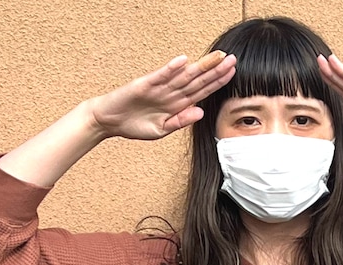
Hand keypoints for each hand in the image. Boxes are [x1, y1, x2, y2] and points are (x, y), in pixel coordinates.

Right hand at [87, 51, 236, 140]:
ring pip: (183, 76)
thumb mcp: (160, 130)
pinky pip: (160, 76)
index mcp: (176, 104)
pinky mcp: (145, 84)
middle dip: (215, 71)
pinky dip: (171, 69)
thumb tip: (201, 112)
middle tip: (232, 59)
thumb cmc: (134, 126)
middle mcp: (171, 93)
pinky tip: (183, 61)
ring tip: (217, 56)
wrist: (110, 121)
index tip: (232, 74)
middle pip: (197, 80)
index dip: (216, 82)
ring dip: (200, 66)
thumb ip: (180, 121)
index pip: (201, 91)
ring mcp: (159, 87)